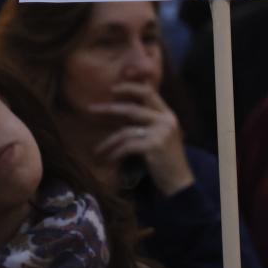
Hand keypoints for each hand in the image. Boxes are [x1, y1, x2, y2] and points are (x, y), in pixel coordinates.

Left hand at [88, 81, 194, 195]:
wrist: (177, 179)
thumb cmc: (165, 158)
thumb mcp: (159, 135)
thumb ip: (146, 122)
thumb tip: (120, 111)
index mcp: (167, 114)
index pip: (149, 93)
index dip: (130, 88)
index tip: (112, 89)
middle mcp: (166, 119)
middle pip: (133, 109)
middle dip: (109, 109)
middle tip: (90, 109)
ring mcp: (161, 132)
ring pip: (126, 131)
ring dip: (107, 142)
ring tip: (97, 151)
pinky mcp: (155, 146)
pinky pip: (127, 146)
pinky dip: (114, 153)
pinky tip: (107, 160)